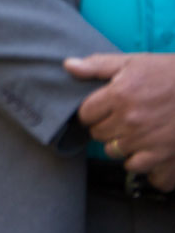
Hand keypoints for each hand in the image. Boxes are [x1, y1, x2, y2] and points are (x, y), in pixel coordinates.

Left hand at [66, 53, 174, 189]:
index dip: (91, 112)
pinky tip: (148, 152)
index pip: (85, 114)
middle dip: (104, 128)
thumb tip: (68, 65)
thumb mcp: (133, 62)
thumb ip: (98, 65)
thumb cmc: (168, 73)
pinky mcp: (165, 156)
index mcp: (119, 96)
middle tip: (119, 120)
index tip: (101, 110)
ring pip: (115, 152)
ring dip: (120, 145)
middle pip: (98, 134)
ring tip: (134, 134)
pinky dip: (142, 164)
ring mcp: (147, 140)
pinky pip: (140, 169)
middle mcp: (130, 121)